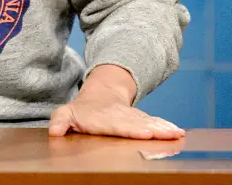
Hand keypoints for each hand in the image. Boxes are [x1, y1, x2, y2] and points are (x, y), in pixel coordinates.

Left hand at [48, 64, 184, 139]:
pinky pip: (156, 124)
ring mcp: (134, 119)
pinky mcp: (143, 123)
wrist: (101, 96)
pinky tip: (178, 133)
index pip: (120, 125)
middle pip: (140, 125)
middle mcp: (123, 118)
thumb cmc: (83, 111)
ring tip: (177, 134)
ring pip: (150, 123)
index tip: (146, 133)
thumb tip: (53, 132)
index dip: (133, 129)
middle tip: (171, 135)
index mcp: (105, 119)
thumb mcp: (67, 113)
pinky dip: (166, 128)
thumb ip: (60, 121)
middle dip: (155, 130)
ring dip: (164, 129)